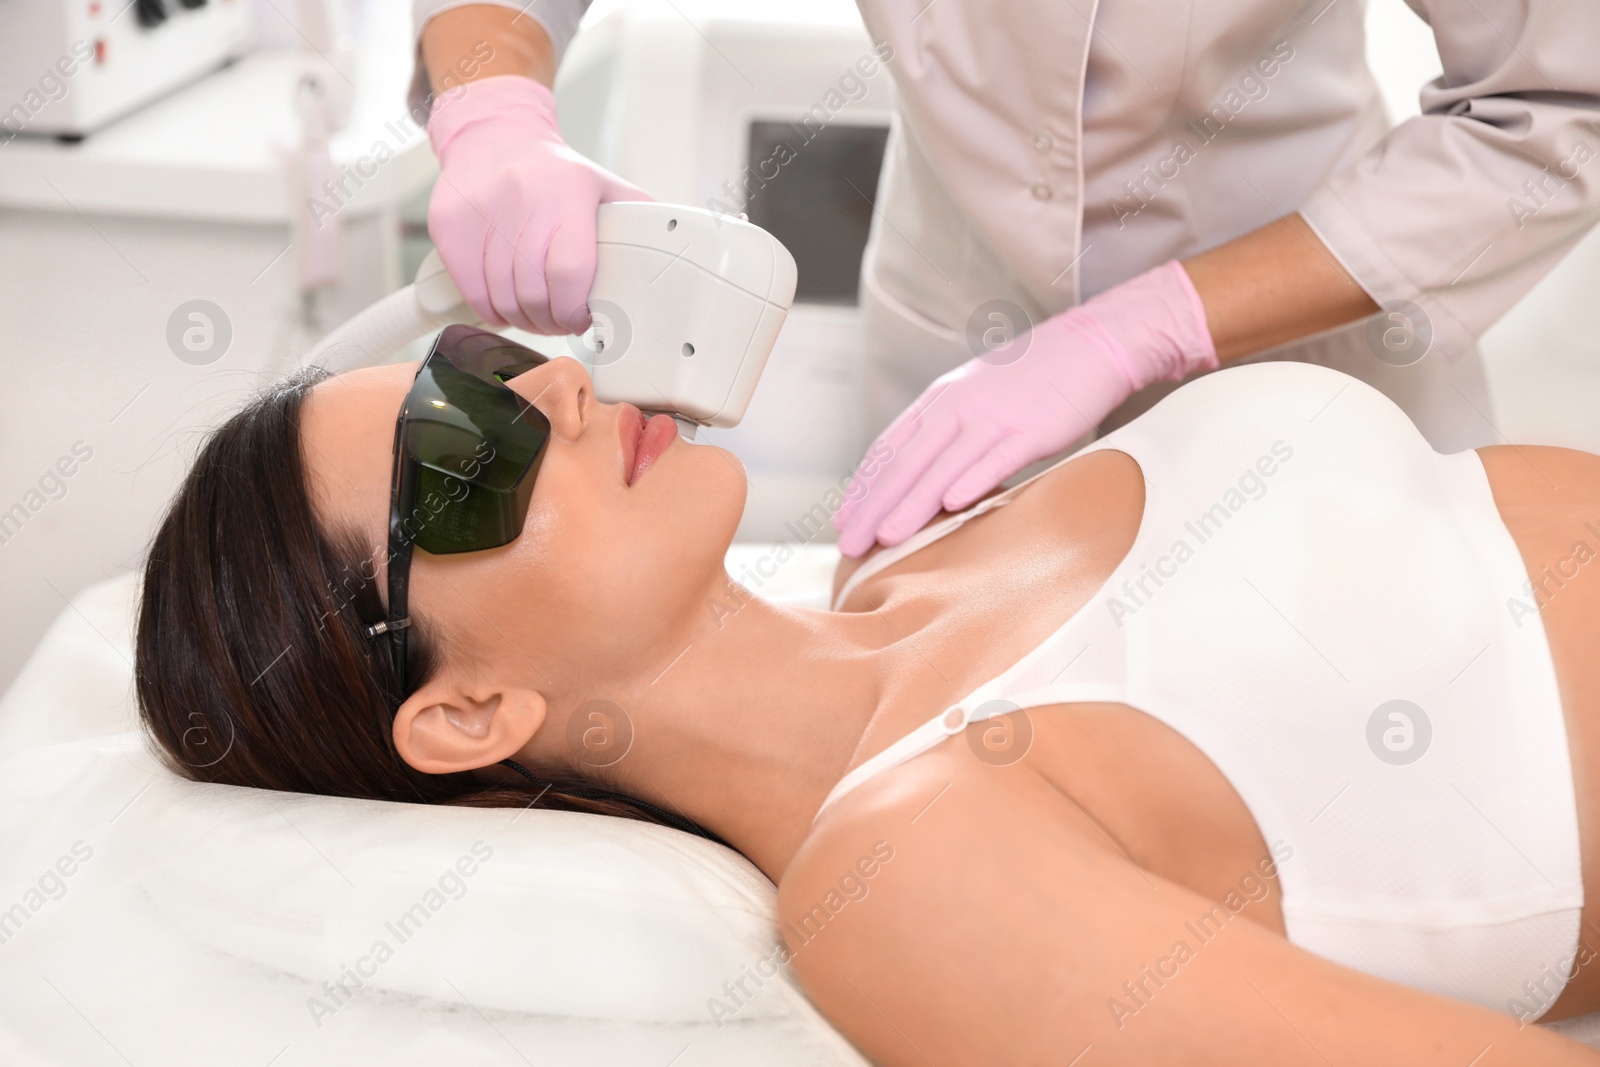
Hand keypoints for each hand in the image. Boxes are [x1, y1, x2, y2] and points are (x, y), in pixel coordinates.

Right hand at [426, 75, 650, 333]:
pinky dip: (489, 309)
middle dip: (550, 320)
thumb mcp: (601, 184)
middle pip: (534, 294)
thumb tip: (673, 250)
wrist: (492, 136)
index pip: (570, 271)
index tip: (581, 316)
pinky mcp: (448, 224)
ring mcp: (480, 212)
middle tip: (558, 320)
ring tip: (533, 312)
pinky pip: (470, 290)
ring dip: (520, 319)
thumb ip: (636, 217)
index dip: (575, 308)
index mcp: (567, 193)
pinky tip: (504, 303)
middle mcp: (521, 200)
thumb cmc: (553, 172)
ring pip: (501, 299)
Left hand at [834, 260, 1217, 556]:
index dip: (863, 486)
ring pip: (943, 465)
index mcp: (940, 401)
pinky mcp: (1031, 427)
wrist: (1092, 346)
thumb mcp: (977, 398)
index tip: (843, 519)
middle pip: (905, 462)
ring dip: (912, 504)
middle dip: (873, 506)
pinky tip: (953, 505)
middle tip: (851, 544)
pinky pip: (997, 457)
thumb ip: (947, 433)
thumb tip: (922, 480)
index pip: (889, 448)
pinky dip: (973, 479)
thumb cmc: (1033, 379)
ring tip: (887, 538)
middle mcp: (958, 407)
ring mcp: (994, 416)